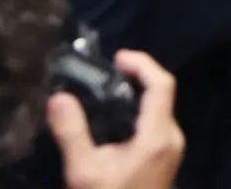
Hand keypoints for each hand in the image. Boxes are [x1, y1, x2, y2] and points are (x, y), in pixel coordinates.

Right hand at [49, 49, 185, 188]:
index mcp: (158, 136)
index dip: (142, 63)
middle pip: (161, 94)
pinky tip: (113, 119)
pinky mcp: (165, 160)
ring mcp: (171, 150)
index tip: (116, 57)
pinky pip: (155, 124)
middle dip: (136, 76)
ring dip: (136, 95)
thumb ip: (72, 132)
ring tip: (105, 90)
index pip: (161, 84)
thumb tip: (59, 97)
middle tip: (105, 73)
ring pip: (159, 109)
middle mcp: (172, 139)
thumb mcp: (84, 171)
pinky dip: (138, 112)